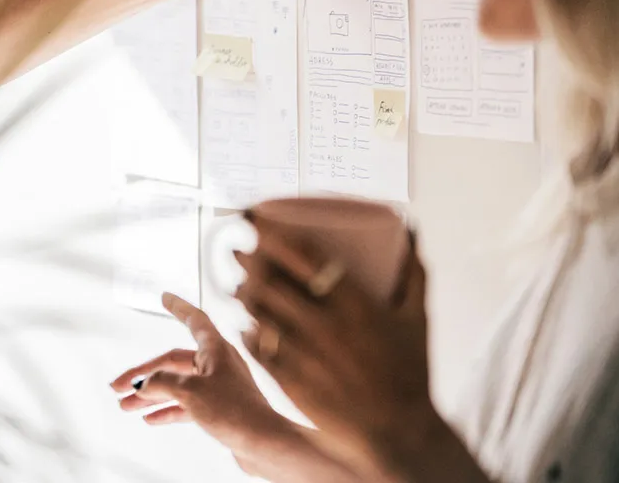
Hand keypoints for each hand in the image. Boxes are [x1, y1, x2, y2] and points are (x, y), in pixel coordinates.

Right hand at [110, 294, 360, 481]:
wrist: (264, 445)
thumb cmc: (235, 412)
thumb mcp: (191, 392)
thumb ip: (162, 383)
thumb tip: (144, 384)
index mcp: (216, 349)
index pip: (194, 319)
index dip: (177, 306)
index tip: (164, 295)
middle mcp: (217, 364)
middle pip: (173, 362)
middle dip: (144, 375)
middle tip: (118, 387)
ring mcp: (218, 388)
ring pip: (176, 386)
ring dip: (150, 397)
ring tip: (126, 407)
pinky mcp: (219, 410)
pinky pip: (186, 405)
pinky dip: (167, 410)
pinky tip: (150, 419)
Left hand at [235, 235, 440, 478]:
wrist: (401, 433)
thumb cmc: (411, 375)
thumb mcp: (418, 320)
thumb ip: (414, 274)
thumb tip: (409, 233)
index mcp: (355, 305)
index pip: (305, 257)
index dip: (275, 235)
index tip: (259, 223)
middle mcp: (325, 326)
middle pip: (271, 280)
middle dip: (249, 261)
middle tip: (239, 250)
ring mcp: (304, 354)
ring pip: (259, 312)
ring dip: (244, 293)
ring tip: (238, 284)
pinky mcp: (290, 380)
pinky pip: (258, 347)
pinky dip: (249, 331)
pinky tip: (246, 324)